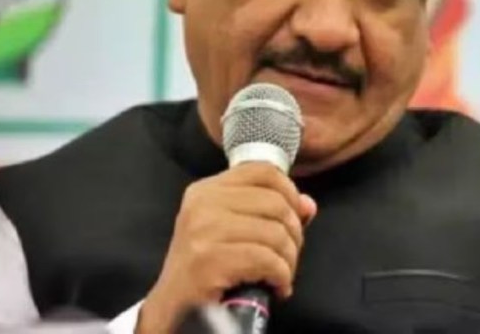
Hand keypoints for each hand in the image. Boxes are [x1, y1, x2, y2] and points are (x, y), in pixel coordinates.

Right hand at [138, 163, 316, 333]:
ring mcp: (203, 230)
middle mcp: (203, 204)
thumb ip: (269, 213)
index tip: (295, 217)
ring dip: (288, 260)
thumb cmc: (204, 269)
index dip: (290, 192)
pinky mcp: (209, 260)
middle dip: (294, 234)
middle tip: (288, 256)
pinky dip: (281, 276)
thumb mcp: (232, 231)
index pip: (264, 172)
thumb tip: (308, 204)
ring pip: (275, 233)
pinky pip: (267, 259)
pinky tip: (276, 286)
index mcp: (207, 190)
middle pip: (276, 203)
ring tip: (282, 275)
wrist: (172, 307)